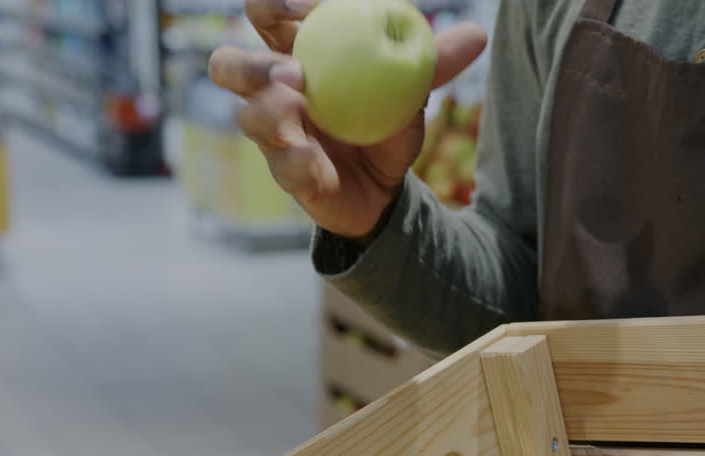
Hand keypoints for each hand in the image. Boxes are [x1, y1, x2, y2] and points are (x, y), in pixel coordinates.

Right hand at [209, 0, 486, 240]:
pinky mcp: (289, 175)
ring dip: (270, 110)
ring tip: (299, 104)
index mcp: (296, 54)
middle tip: (291, 70)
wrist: (389, 189)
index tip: (309, 4)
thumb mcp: (410, 90)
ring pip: (247, 117)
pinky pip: (282, 166)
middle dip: (247, 62)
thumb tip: (477, 36)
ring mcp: (276, 136)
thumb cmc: (385, 123)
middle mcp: (274, 93)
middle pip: (226, 64)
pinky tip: (314, 157)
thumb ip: (433, 61)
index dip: (275, 3)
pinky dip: (297, 159)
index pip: (266, 16)